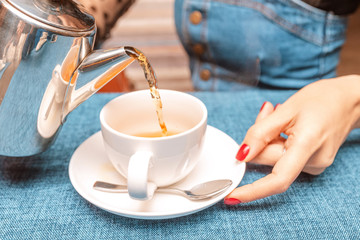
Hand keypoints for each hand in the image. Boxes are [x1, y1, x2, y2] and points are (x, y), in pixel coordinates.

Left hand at [224, 75, 359, 204]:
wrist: (350, 101)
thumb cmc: (322, 100)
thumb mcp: (286, 109)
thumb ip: (261, 133)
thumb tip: (242, 155)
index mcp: (307, 146)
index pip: (277, 179)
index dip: (253, 190)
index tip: (232, 196)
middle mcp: (314, 162)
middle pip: (270, 160)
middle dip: (260, 139)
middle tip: (267, 113)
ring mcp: (315, 164)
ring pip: (275, 157)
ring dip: (268, 138)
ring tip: (278, 113)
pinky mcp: (313, 163)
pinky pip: (284, 156)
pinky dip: (277, 141)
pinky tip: (285, 125)